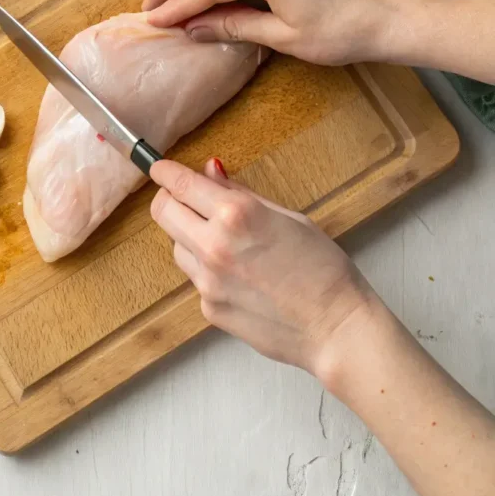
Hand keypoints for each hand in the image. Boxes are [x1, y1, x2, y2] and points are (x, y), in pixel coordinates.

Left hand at [149, 158, 372, 373]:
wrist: (334, 328)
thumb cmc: (322, 268)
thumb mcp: (286, 216)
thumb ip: (240, 194)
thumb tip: (211, 172)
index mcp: (235, 214)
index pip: (180, 184)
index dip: (164, 171)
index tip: (159, 167)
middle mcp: (213, 245)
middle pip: (162, 212)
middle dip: (169, 200)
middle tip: (184, 198)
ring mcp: (207, 280)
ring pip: (176, 246)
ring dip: (188, 236)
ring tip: (225, 242)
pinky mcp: (208, 308)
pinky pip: (195, 278)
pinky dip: (207, 270)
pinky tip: (239, 275)